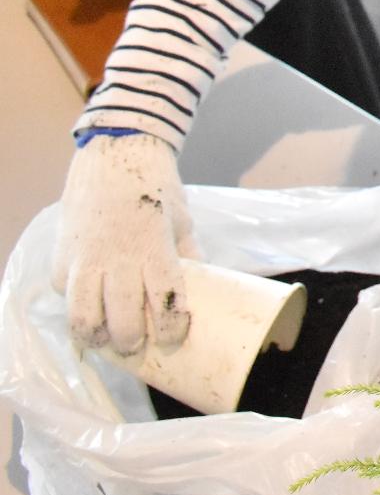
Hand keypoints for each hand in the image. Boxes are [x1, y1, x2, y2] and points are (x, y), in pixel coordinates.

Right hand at [54, 132, 195, 353]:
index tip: (173, 338)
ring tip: (105, 336)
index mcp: (153, 249)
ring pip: (82, 317)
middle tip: (136, 343)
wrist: (115, 151)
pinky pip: (64, 293)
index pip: (164, 303)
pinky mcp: (60, 256)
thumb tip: (204, 281)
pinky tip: (88, 302)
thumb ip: (188, 252)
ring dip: (95, 334)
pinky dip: (75, 304)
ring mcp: (84, 259)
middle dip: (130, 342)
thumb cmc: (154, 184)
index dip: (170, 329)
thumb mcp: (181, 217)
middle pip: (121, 321)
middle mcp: (117, 259)